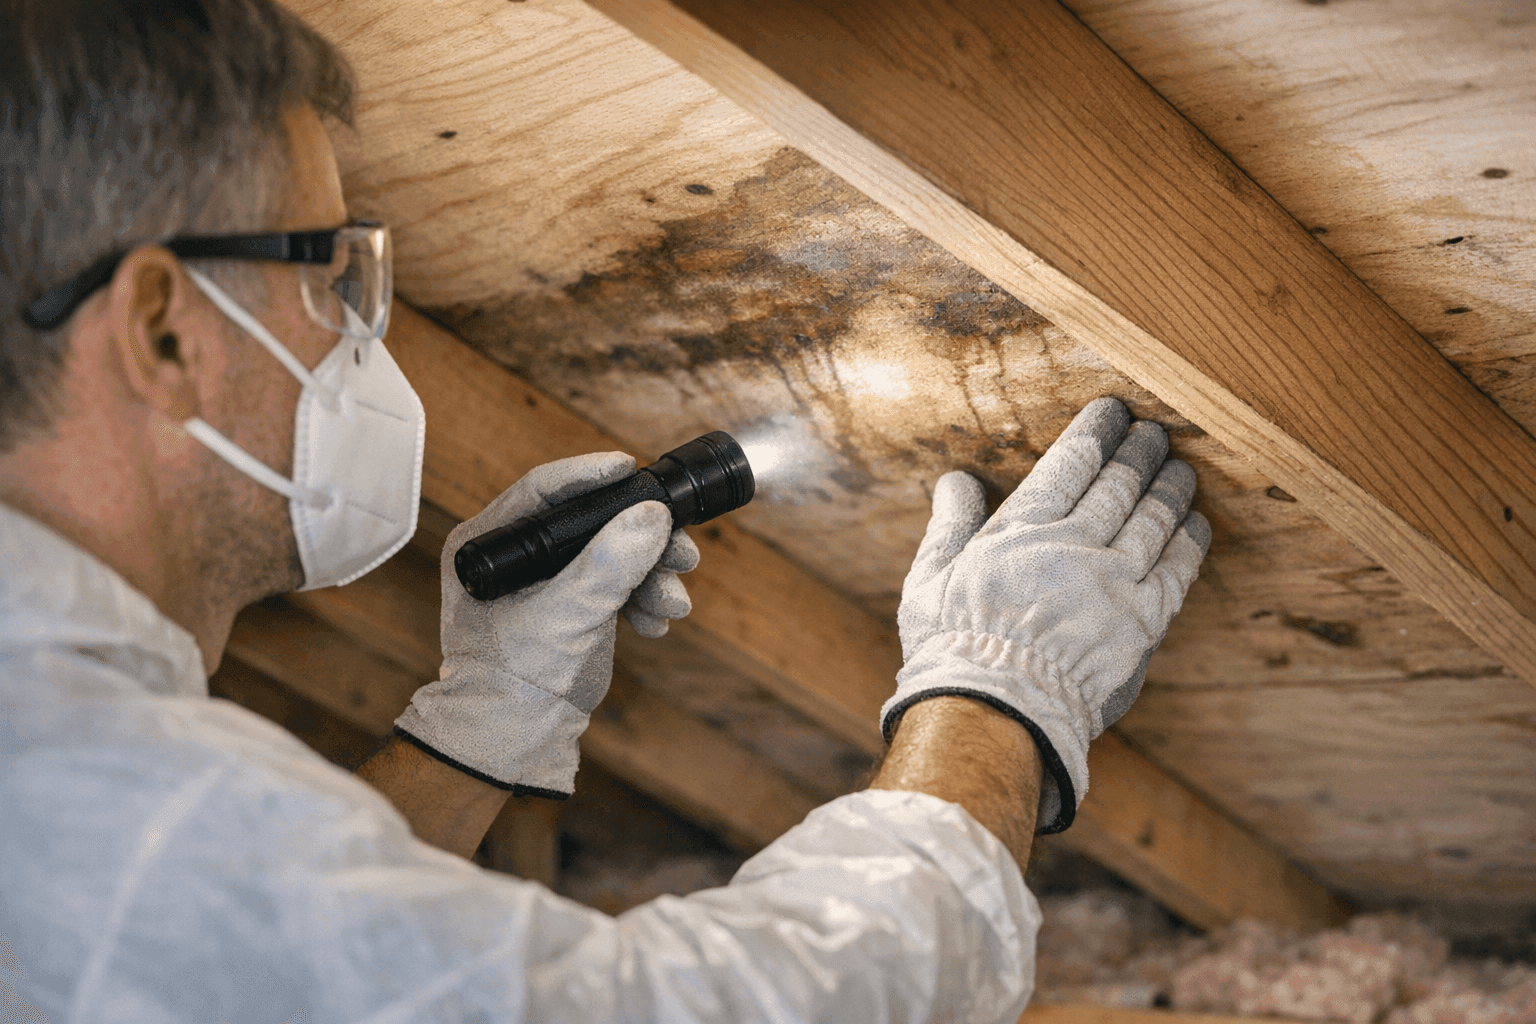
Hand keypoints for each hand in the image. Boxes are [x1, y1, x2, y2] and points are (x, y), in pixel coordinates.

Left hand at [395, 452, 697, 797]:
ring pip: (612, 553)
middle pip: (591, 522)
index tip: (631, 469)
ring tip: (672, 602)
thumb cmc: (515, 682)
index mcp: (488, 545)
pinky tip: (656, 621)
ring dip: (651, 574)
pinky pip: (617, 584)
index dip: (591, 478)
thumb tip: (652, 516)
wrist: (516, 741)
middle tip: (681, 552)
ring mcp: (547, 581)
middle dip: (641, 538)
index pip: (542, 491)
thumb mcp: (566, 615)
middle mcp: (515, 556)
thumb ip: (609, 563)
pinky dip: (641, 598)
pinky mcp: (572, 605)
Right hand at [882, 398, 1209, 832]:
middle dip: (1141, 451)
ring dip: (1170, 487)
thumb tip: (955, 479)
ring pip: (1154, 518)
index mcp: (1022, 529)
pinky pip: (1177, 569)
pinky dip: (1189, 540)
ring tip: (1181, 468)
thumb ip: (950, 524)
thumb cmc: (953, 650)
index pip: (1071, 462)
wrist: (996, 713)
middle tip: (1156, 432)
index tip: (1114, 412)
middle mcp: (1075, 545)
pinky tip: (1195, 522)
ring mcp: (1114, 582)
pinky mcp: (1142, 622)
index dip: (1097, 431)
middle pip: (1120, 483)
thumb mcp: (930, 579)